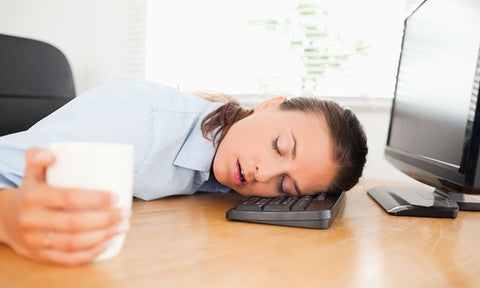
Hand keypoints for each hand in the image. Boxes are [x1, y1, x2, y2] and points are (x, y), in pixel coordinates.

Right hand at [0, 148, 129, 265]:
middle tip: (125, 214)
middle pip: (75, 223)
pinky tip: (107, 243)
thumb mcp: (31, 172)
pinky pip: (68, 259)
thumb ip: (38, 156)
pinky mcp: (39, 256)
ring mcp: (35, 241)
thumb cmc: (29, 193)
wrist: (4, 219)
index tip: (116, 197)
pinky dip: (90, 253)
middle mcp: (32, 220)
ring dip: (103, 237)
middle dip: (106, 219)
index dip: (95, 199)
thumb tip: (51, 154)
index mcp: (32, 196)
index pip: (68, 197)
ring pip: (74, 243)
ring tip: (122, 227)